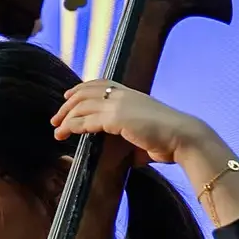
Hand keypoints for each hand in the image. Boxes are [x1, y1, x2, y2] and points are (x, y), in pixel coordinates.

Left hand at [49, 80, 219, 165]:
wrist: (182, 137)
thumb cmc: (169, 139)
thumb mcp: (146, 133)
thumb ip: (134, 139)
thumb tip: (132, 155)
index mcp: (130, 94)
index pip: (100, 83)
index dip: (81, 88)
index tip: (68, 96)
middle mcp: (122, 95)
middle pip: (85, 93)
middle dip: (67, 105)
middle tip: (56, 118)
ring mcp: (118, 105)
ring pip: (82, 106)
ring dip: (66, 117)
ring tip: (56, 130)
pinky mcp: (115, 118)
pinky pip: (86, 120)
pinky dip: (72, 126)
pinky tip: (66, 133)